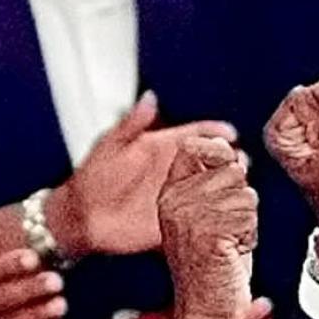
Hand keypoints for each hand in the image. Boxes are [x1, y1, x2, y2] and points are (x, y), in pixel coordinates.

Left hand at [50, 92, 242, 257]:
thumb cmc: (92, 177)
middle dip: (230, 160)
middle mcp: (176, 170)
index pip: (198, 134)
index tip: (230, 133)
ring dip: (227, 186)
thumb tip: (150, 97)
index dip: (215, 132)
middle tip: (238, 163)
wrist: (80, 217)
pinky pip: (200, 218)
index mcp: (164, 147)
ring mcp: (177, 195)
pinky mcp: (174, 221)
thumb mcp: (110, 145)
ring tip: (236, 187)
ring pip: (213, 188)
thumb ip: (132, 123)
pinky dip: (214, 216)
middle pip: (213, 160)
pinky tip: (224, 214)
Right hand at [155, 138, 260, 318]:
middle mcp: (174, 202)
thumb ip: (213, 180)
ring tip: (228, 243)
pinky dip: (250, 236)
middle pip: (232, 169)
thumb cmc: (213, 264)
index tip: (226, 172)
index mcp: (169, 194)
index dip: (218, 152)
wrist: (206, 313)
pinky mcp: (209, 233)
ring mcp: (189, 217)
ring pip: (246, 193)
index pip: (193, 146)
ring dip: (247, 221)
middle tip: (225, 229)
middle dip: (241, 199)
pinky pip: (249, 215)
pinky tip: (232, 253)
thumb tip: (227, 145)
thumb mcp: (208, 215)